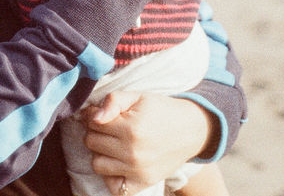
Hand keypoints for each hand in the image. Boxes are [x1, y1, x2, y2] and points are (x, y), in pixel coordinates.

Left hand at [82, 92, 211, 195]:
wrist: (191, 130)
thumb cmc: (162, 110)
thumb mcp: (139, 96)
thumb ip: (114, 100)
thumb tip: (94, 117)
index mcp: (131, 128)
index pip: (93, 123)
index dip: (93, 115)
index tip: (101, 114)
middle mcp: (133, 152)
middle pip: (92, 143)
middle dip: (96, 132)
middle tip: (110, 127)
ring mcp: (137, 170)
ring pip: (97, 164)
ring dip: (101, 153)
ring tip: (114, 144)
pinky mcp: (143, 183)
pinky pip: (114, 186)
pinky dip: (111, 176)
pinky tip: (119, 162)